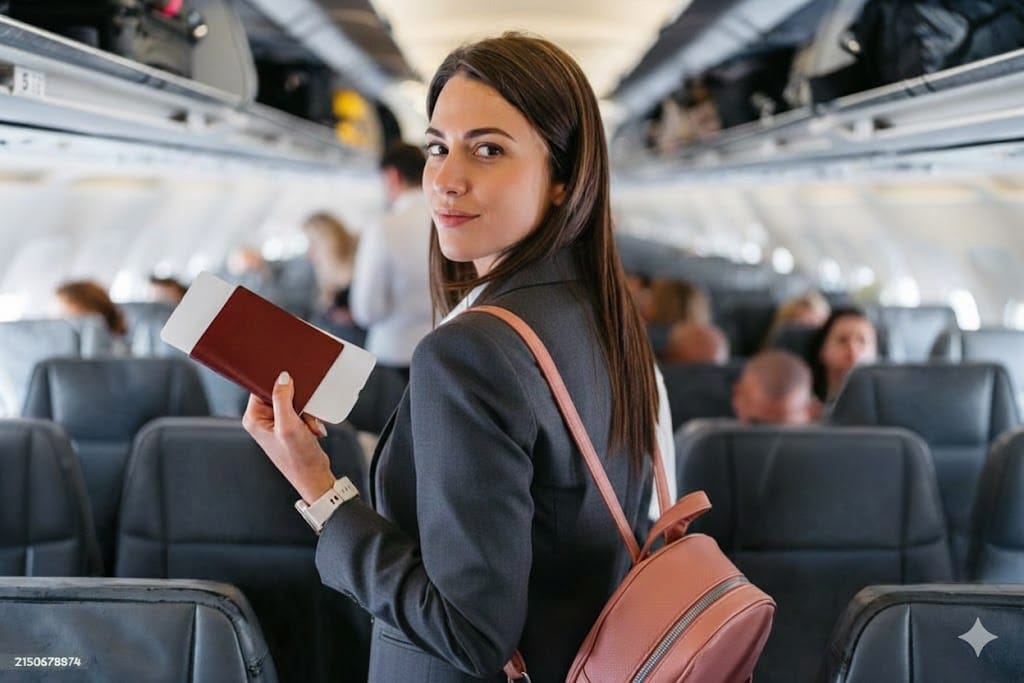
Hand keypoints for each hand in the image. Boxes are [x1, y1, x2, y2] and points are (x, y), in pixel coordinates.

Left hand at [242, 371, 335, 503]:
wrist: (314, 476)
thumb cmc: (298, 458)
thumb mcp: (289, 425)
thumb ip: (283, 399)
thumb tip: (282, 378)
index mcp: (254, 418)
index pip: (261, 388)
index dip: (279, 386)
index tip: (293, 389)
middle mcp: (262, 420)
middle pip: (280, 394)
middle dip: (298, 403)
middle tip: (304, 416)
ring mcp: (276, 423)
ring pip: (294, 402)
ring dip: (306, 413)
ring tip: (309, 427)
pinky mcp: (289, 426)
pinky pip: (301, 411)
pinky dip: (309, 419)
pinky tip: (312, 430)